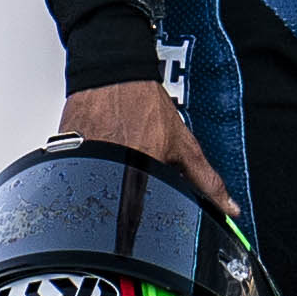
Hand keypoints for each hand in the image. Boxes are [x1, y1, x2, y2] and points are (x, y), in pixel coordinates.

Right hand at [62, 78, 230, 212]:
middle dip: (124, 198)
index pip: (141, 214)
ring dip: (104, 183)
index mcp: (142, 168)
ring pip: (94, 188)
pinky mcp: (67, 153)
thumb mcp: (184, 144)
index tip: (143, 217)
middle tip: (129, 177)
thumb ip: (206, 180)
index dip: (143, 221)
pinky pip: (76, 173)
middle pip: (115, 203)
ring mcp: (86, 158)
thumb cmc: (145, 104)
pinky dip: (85, 171)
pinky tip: (95, 157)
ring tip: (113, 161)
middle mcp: (111, 165)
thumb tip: (229, 208)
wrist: (113, 74)